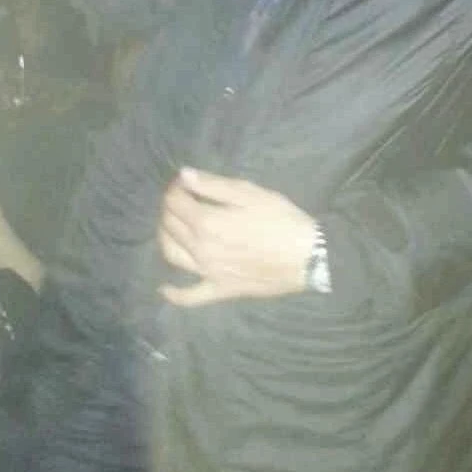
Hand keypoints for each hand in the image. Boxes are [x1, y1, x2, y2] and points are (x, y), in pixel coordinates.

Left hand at [158, 167, 315, 305]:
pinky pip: (190, 296)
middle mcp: (200, 248)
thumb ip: (213, 185)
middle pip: (170, 225)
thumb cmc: (281, 219)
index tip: (183, 181)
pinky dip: (174, 294)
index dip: (175, 188)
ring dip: (165, 237)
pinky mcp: (220, 290)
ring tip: (172, 226)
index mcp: (207, 221)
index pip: (175, 201)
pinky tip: (164, 288)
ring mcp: (208, 272)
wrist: (307, 256)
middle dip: (170, 207)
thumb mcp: (250, 193)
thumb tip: (184, 175)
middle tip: (182, 198)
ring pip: (172, 254)